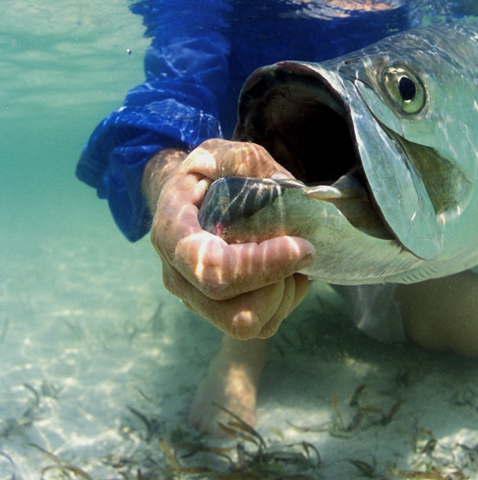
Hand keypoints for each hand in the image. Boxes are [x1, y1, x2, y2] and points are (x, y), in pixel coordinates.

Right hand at [142, 140, 314, 337]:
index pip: (214, 269)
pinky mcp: (220, 313)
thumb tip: (284, 187)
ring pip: (249, 325)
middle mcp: (179, 277)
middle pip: (232, 314)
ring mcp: (197, 301)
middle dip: (277, 287)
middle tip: (298, 251)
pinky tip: (286, 272)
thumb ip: (245, 161)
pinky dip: (284, 302)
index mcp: (173, 236)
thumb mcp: (219, 153)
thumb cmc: (206, 176)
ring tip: (291, 259)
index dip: (261, 266)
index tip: (302, 246)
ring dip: (283, 295)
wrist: (187, 200)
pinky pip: (261, 326)